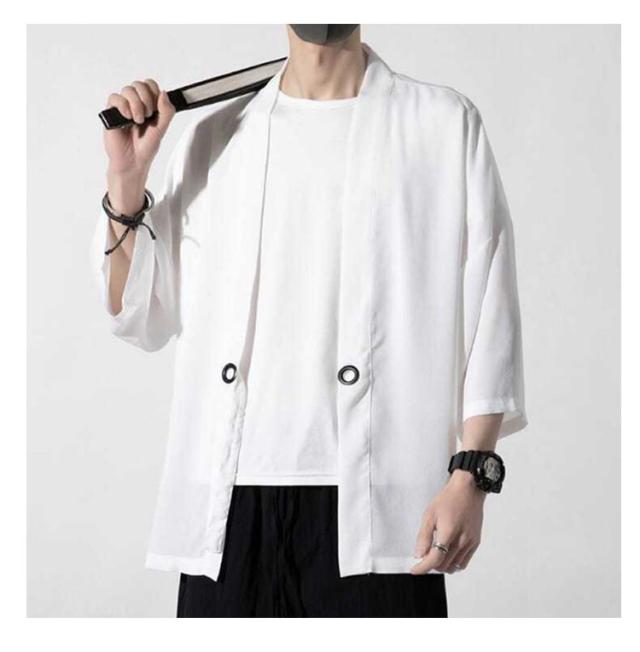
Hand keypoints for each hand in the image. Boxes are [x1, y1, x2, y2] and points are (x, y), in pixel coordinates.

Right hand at [103, 79, 175, 213]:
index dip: (154, 92)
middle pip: (139, 84)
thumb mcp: (162, 129)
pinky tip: (128, 118)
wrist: (133, 161)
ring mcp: (123, 107)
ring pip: (128, 89)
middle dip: (146, 98)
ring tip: (138, 120)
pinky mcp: (112, 113)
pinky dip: (123, 106)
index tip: (156, 108)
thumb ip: (167, 111)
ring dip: (136, 104)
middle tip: (148, 115)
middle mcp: (135, 104)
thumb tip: (163, 93)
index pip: (150, 85)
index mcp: (149, 105)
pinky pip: (115, 98)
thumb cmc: (146, 147)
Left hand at [411, 470, 484, 574]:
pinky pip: (463, 563)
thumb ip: (424, 536)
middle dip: (430, 564)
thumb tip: (419, 554)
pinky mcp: (475, 543)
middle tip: (423, 557)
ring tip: (435, 555)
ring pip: (453, 566)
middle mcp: (461, 540)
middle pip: (443, 565)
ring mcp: (470, 543)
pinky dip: (453, 564)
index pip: (435, 558)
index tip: (415, 570)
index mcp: (448, 532)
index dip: (423, 567)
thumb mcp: (430, 514)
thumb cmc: (448, 499)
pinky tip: (447, 556)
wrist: (468, 490)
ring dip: (442, 565)